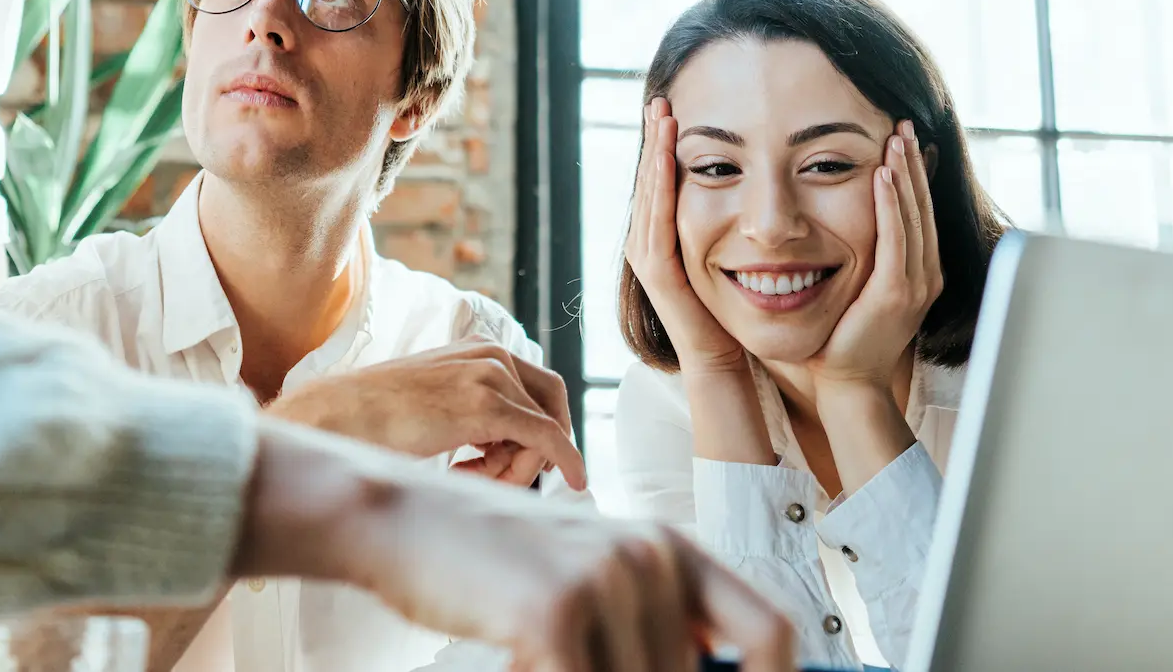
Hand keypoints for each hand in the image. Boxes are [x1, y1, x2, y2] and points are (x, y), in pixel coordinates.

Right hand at [236, 422, 797, 671]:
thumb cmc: (489, 563)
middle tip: (581, 669)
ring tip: (538, 655)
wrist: (398, 516)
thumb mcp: (587, 579)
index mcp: (670, 547)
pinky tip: (517, 661)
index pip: (774, 633)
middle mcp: (652, 555)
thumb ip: (653, 623)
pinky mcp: (557, 609)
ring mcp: (607, 578)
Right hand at [270, 342, 586, 489]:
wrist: (339, 417)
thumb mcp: (437, 403)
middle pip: (549, 405)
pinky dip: (568, 460)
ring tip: (467, 475)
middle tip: (497, 475)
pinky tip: (576, 480)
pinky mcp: (489, 406)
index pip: (538, 388)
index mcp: (479, 348)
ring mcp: (491, 376)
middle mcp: (491, 354)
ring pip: (544, 430)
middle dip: (536, 447)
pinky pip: (547, 438)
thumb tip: (510, 450)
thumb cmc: (377, 419)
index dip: (542, 427)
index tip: (525, 459)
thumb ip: (475, 413)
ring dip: (520, 466)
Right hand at [624, 99, 746, 374]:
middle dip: (653, 139)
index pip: (660, 180)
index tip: (673, 108)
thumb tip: (752, 182)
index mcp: (662, 235)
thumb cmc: (732, 307)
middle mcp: (648, 241)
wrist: (724, 357)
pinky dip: (660, 187)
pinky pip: (656, 221)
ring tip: (661, 117)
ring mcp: (648, 256)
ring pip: (648, 194)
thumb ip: (728, 222)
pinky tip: (666, 159)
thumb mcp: (728, 252)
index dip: (664, 145)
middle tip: (661, 100)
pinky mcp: (657, 272)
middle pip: (648, 180)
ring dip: (653, 154)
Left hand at [809, 120, 942, 393]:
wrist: (849, 382)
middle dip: (914, 162)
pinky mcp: (895, 292)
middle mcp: (925, 274)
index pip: (919, 211)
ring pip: (914, 215)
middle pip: (922, 205)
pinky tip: (885, 174)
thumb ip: (866, 255)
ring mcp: (915, 283)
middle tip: (904, 123)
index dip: (914, 174)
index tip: (903, 139)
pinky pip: (895, 237)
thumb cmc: (845, 336)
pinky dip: (891, 203)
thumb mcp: (861, 286)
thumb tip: (852, 224)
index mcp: (919, 272)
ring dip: (906, 173)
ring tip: (898, 136)